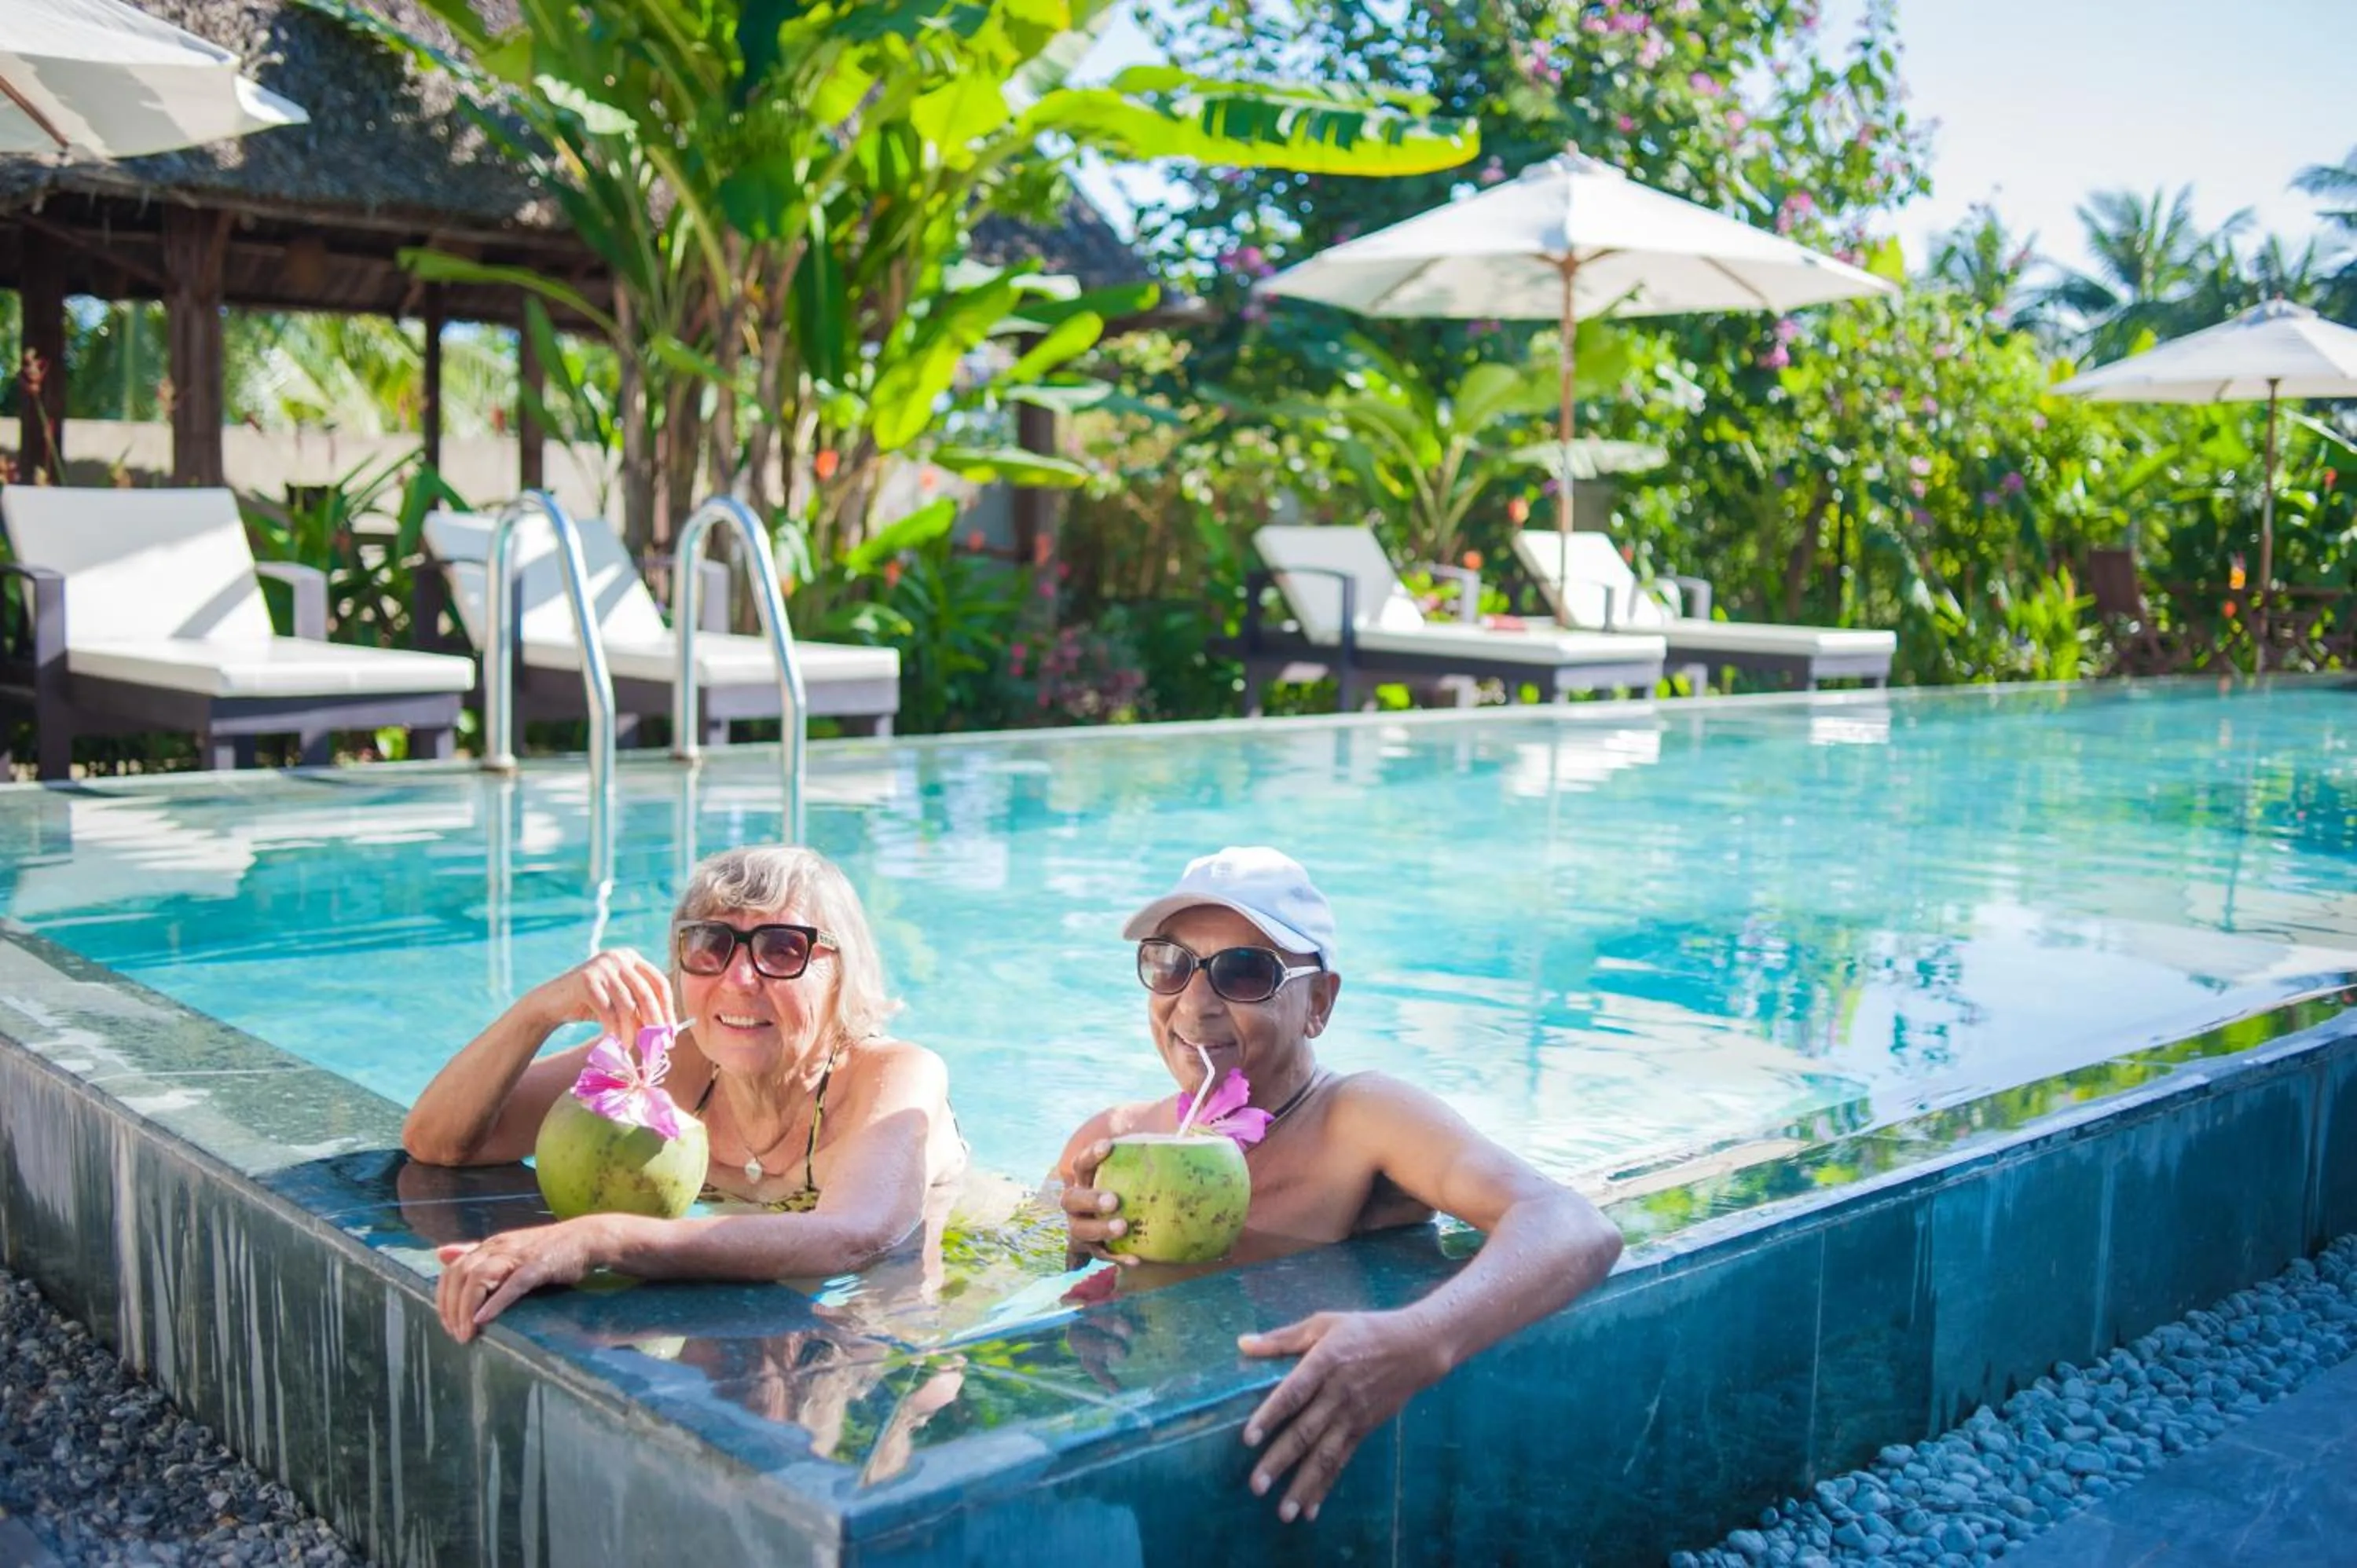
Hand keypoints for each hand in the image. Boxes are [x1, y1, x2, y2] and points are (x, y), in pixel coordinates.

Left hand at [434, 1219, 605, 1341]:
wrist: (586, 1239)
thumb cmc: (548, 1250)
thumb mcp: (508, 1249)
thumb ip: (475, 1253)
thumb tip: (441, 1253)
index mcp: (490, 1245)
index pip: (452, 1269)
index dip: (443, 1298)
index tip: (446, 1323)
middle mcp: (499, 1246)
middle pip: (459, 1275)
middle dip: (451, 1307)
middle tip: (455, 1334)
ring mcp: (518, 1256)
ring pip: (478, 1278)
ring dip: (467, 1309)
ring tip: (467, 1333)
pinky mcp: (538, 1266)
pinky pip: (511, 1285)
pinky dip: (495, 1302)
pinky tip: (484, 1319)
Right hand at [528, 948, 675, 1045]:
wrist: (551, 1003)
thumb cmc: (591, 1005)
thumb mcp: (620, 1004)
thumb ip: (641, 1011)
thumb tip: (667, 1032)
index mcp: (631, 958)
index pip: (659, 983)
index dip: (667, 1009)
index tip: (670, 1032)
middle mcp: (618, 957)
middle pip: (647, 993)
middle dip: (654, 1022)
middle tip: (656, 1044)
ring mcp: (602, 966)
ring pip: (628, 1004)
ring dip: (631, 1030)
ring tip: (629, 1045)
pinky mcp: (586, 980)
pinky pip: (608, 1010)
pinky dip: (614, 1029)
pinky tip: (614, 1040)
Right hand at [1059, 1139, 1138, 1269]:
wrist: (1128, 1217)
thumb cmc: (1134, 1183)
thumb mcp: (1138, 1168)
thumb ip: (1148, 1154)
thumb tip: (1182, 1138)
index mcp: (1084, 1179)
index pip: (1081, 1164)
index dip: (1091, 1155)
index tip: (1109, 1145)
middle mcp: (1076, 1203)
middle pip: (1072, 1200)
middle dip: (1091, 1199)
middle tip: (1114, 1201)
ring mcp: (1081, 1226)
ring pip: (1080, 1230)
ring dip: (1100, 1228)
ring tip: (1123, 1227)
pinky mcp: (1093, 1248)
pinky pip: (1101, 1255)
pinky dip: (1117, 1257)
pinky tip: (1136, 1259)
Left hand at [1238, 1310, 1445, 1522]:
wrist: (1416, 1348)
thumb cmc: (1364, 1330)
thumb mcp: (1324, 1323)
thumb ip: (1282, 1338)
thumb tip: (1242, 1344)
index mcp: (1325, 1362)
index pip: (1294, 1392)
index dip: (1271, 1414)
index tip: (1248, 1438)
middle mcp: (1338, 1394)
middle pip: (1306, 1431)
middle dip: (1280, 1460)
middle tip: (1256, 1486)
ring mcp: (1352, 1415)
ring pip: (1324, 1455)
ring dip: (1303, 1485)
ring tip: (1283, 1513)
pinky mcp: (1363, 1430)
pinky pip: (1341, 1461)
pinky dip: (1325, 1486)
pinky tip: (1310, 1509)